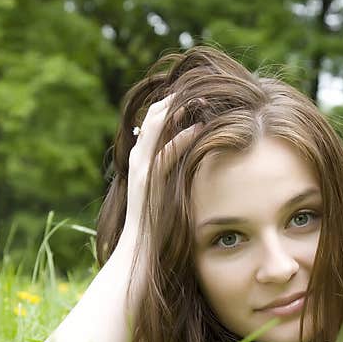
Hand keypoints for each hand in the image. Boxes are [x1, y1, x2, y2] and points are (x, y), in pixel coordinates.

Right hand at [120, 94, 203, 252]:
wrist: (140, 250)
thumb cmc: (159, 225)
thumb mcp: (167, 192)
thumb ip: (172, 174)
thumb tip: (191, 161)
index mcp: (142, 158)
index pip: (155, 120)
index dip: (175, 104)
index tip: (198, 96)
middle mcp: (138, 158)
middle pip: (154, 116)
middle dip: (178, 100)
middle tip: (204, 92)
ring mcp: (141, 168)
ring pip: (156, 127)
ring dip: (179, 111)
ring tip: (203, 100)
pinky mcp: (149, 180)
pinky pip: (165, 153)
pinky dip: (181, 138)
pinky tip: (198, 129)